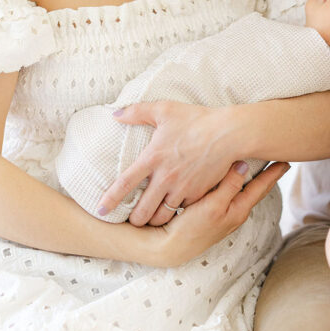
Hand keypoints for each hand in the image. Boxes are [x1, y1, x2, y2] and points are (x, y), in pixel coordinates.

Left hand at [98, 101, 236, 225]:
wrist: (229, 133)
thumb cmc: (197, 119)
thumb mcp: (165, 110)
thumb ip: (137, 112)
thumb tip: (116, 114)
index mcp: (152, 158)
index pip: (124, 184)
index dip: (110, 200)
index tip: (100, 210)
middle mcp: (165, 177)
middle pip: (142, 211)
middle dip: (134, 220)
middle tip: (132, 220)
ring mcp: (182, 188)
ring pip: (162, 216)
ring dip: (154, 220)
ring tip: (151, 218)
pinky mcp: (198, 193)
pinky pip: (182, 209)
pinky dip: (176, 212)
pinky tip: (174, 209)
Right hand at [155, 160, 289, 265]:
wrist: (170, 247)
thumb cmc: (191, 227)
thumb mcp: (213, 205)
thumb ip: (229, 186)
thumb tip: (245, 165)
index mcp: (238, 210)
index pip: (261, 187)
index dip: (274, 173)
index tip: (287, 161)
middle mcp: (235, 213)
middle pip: (257, 190)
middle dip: (269, 177)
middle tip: (281, 162)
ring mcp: (225, 215)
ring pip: (245, 193)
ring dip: (255, 180)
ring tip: (264, 168)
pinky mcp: (213, 215)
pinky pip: (232, 195)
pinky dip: (240, 185)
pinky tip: (236, 180)